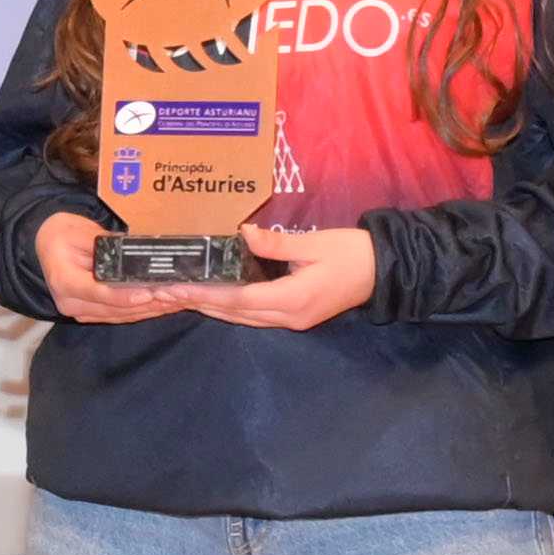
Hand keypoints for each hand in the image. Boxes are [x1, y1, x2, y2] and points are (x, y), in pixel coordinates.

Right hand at [32, 211, 184, 325]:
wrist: (44, 246)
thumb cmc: (61, 235)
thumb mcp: (80, 231)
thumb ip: (106, 243)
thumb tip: (134, 249)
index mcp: (64, 281)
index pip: (98, 292)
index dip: (125, 296)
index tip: (149, 293)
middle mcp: (72, 303)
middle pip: (116, 308)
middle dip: (150, 303)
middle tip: (178, 295)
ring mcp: (82, 312)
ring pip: (123, 315)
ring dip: (152, 309)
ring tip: (179, 300)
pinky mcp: (93, 314)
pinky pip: (123, 315)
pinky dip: (145, 310)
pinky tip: (166, 305)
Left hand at [187, 222, 381, 329]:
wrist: (385, 270)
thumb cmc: (352, 252)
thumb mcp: (314, 242)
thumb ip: (276, 243)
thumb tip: (242, 234)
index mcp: (293, 299)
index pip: (240, 299)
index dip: (208, 293)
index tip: (180, 287)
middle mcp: (289, 317)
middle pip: (236, 314)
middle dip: (202, 303)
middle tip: (168, 293)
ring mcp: (293, 320)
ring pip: (244, 318)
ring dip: (214, 307)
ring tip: (183, 297)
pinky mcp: (296, 317)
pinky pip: (255, 315)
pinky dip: (232, 308)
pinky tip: (215, 298)